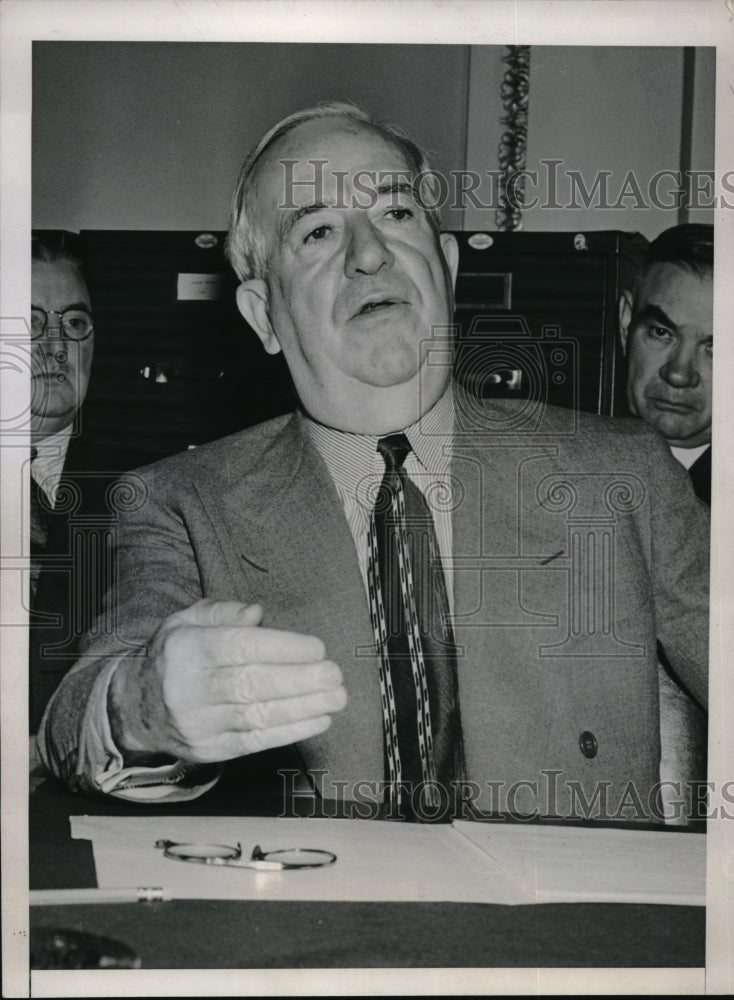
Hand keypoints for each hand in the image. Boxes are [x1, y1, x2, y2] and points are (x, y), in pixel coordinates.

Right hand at [108, 599, 345, 763]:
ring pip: (256, 715)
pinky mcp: (211, 750)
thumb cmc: (176, 657)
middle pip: (251, 684)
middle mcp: (191, 688)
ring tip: (335, 698)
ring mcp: (200, 723)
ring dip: (302, 708)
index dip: (281, 648)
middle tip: (334, 675)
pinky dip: (289, 732)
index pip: (239, 648)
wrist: (137, 708)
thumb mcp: (186, 621)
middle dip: (299, 680)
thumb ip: (222, 612)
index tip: (317, 648)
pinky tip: (318, 720)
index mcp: (188, 650)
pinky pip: (254, 742)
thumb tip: (256, 614)